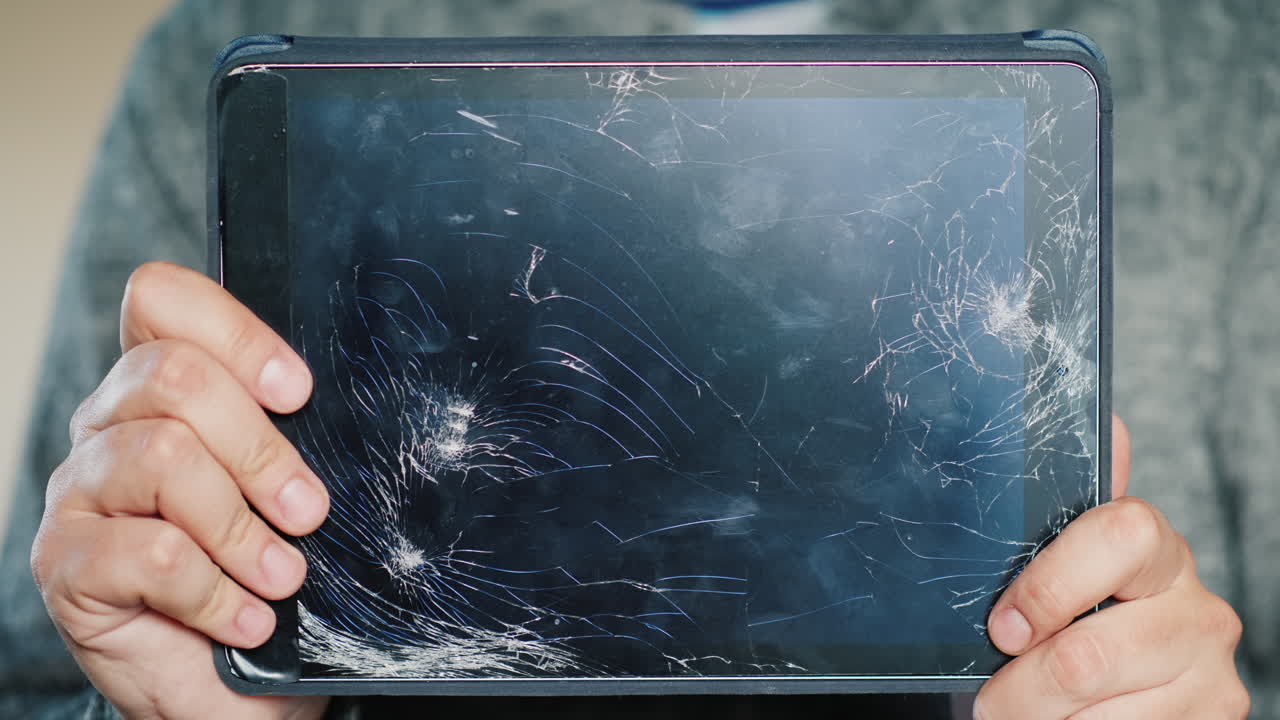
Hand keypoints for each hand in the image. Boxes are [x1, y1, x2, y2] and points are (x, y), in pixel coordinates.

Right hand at [30, 262, 330, 719]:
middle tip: (309, 510)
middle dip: (261, 447)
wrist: (236, 690)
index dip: (236, 332)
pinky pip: (151, 552)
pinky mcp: (66, 562)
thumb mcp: (290, 494)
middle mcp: (108, 426)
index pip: (163, 301)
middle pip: (174, 374)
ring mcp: (79, 492)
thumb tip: (333, 403)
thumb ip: (292, 436)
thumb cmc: (269, 579)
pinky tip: (248, 618)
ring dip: (242, 526)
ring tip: (284, 575)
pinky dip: (217, 591)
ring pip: (163, 456)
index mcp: (158, 390)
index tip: (300, 392)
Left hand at [974, 416, 1248, 718]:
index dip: (1049, 586)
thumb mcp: (1062, 560)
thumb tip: (1106, 421)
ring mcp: (1210, 670)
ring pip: (1098, 709)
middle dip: (1025, 684)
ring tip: (1020, 712)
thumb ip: (1069, 511)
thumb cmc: (1073, 616)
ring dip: (1041, 718)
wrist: (1112, 694)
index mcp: (1155, 548)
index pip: (1121, 536)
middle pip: (1090, 653)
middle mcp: (1198, 606)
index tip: (1003, 625)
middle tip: (993, 697)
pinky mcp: (1212, 719)